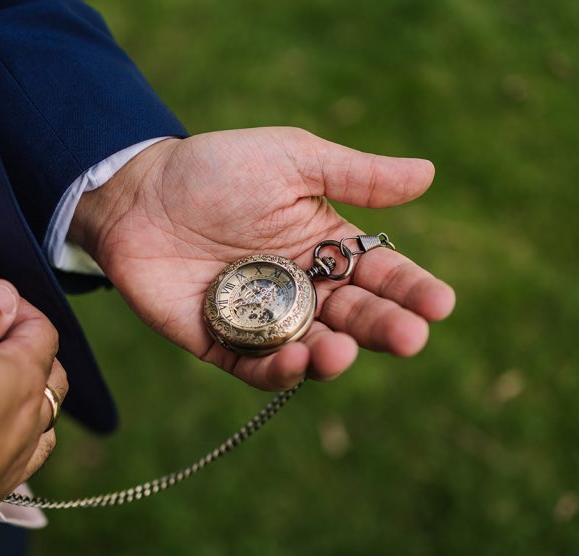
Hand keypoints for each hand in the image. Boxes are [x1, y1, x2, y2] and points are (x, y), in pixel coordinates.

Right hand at [0, 281, 65, 555]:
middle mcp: (28, 426)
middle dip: (26, 348)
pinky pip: (16, 459)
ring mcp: (10, 467)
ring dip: (21, 396)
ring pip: (37, 422)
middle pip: (49, 377)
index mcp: (24, 380)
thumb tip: (6, 295)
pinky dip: (9, 437)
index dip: (18, 307)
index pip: (45, 331)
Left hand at [71, 127, 455, 389]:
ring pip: (311, 350)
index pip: (382, 276)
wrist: (138, 192)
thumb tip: (429, 173)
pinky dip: (278, 370)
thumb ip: (356, 175)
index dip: (412, 290)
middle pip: (355, 319)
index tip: (440, 304)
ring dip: (332, 356)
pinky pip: (257, 366)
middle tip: (410, 338)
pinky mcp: (222, 343)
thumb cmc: (217, 169)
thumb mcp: (292, 161)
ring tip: (341, 352)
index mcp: (328, 248)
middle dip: (384, 329)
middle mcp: (304, 290)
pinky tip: (297, 362)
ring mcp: (265, 320)